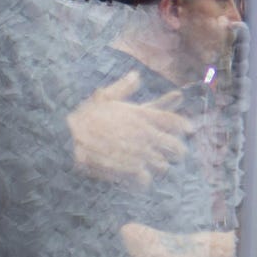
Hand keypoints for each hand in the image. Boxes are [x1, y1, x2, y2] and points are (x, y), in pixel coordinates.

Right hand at [67, 71, 193, 187]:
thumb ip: (123, 87)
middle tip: (179, 154)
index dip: (184, 126)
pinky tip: (142, 181)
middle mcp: (144, 134)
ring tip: (161, 168)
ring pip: (163, 165)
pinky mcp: (127, 170)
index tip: (190, 129)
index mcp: (141, 116)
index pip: (173, 121)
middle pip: (175, 146)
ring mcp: (137, 153)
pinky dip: (145, 181)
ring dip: (162, 167)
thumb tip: (135, 75)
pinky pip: (146, 179)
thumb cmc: (84, 116)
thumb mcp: (104, 96)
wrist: (67, 138)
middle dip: (178, 150)